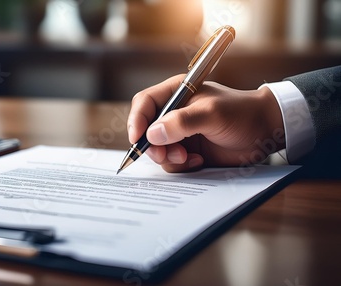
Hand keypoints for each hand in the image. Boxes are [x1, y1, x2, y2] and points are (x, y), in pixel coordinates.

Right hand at [127, 74, 284, 171]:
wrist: (266, 132)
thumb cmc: (242, 114)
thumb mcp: (212, 114)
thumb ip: (182, 122)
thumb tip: (152, 134)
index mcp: (176, 93)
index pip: (144, 103)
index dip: (137, 120)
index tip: (137, 139)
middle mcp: (174, 113)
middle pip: (146, 130)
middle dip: (153, 146)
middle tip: (166, 155)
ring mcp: (180, 133)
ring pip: (157, 149)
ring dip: (170, 157)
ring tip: (191, 157)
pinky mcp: (187, 150)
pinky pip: (171, 162)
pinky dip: (181, 165)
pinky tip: (199, 160)